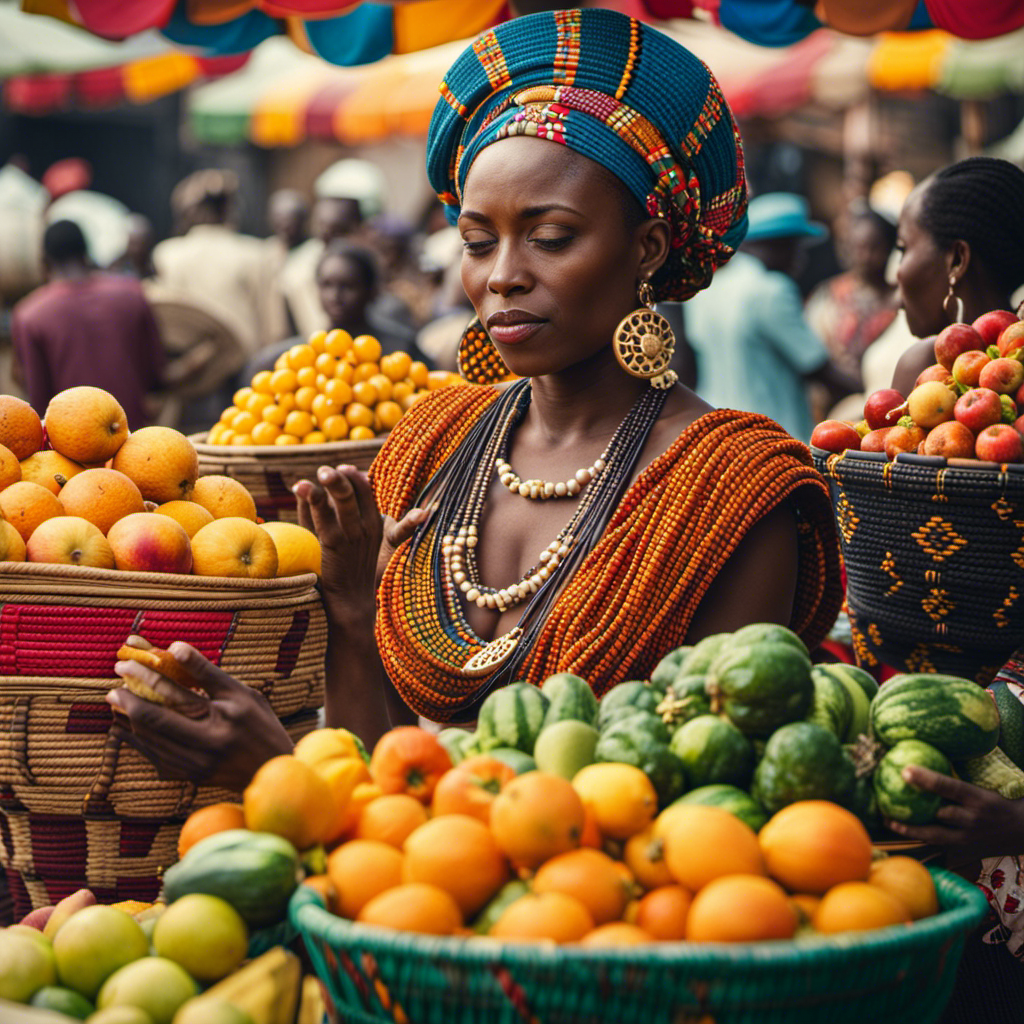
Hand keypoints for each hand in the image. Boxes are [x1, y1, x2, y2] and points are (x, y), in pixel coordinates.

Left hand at [108, 642, 293, 791]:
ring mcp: (194, 766)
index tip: (126, 663)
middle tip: (112, 687)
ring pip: (148, 741)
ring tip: (116, 704)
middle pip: (154, 721)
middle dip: (128, 702)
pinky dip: (136, 741)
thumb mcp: (241, 693)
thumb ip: (206, 672)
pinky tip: (126, 728)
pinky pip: (153, 757)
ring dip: (127, 721)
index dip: (146, 676)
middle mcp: (206, 745)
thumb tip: (174, 647)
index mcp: (223, 718)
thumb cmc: (258, 724)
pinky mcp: (186, 777)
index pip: (176, 692)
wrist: (270, 769)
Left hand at [293, 465, 425, 627]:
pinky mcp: (335, 545)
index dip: (353, 476)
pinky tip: (300, 487)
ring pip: (341, 501)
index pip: (366, 489)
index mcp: (374, 524)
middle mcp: (366, 527)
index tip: (342, 469)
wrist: (351, 604)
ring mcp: (352, 536)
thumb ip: (325, 515)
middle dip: (340, 477)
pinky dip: (312, 500)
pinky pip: (323, 517)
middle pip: (355, 491)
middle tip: (327, 469)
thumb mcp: (343, 540)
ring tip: (319, 472)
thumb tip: (305, 490)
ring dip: (330, 484)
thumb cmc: (344, 571)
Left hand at [885, 766, 1023, 858]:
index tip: (905, 770)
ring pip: (936, 835)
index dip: (927, 779)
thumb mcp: (983, 788)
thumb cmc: (999, 802)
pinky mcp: (967, 851)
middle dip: (913, 810)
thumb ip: (956, 781)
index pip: (949, 787)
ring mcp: (970, 839)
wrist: (1023, 831)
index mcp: (979, 799)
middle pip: (939, 815)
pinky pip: (940, 846)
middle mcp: (974, 820)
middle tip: (884, 801)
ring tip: (887, 820)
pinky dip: (921, 840)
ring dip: (910, 830)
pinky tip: (902, 833)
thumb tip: (923, 761)